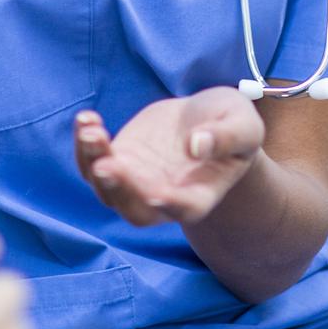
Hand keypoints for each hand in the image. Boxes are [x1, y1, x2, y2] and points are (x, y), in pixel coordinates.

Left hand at [73, 88, 265, 226]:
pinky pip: (92, 160)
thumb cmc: (231, 125)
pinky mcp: (118, 160)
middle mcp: (163, 197)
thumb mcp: (243, 125)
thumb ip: (227, 137)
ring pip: (105, 187)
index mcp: (200, 195)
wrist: (205, 119)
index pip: (185, 209)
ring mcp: (136, 181)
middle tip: (105, 165)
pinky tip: (86, 118)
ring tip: (91, 130)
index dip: (172, 205)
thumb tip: (198, 145)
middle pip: (135, 209)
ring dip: (93, 162)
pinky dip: (84, 143)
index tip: (158, 193)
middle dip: (118, 189)